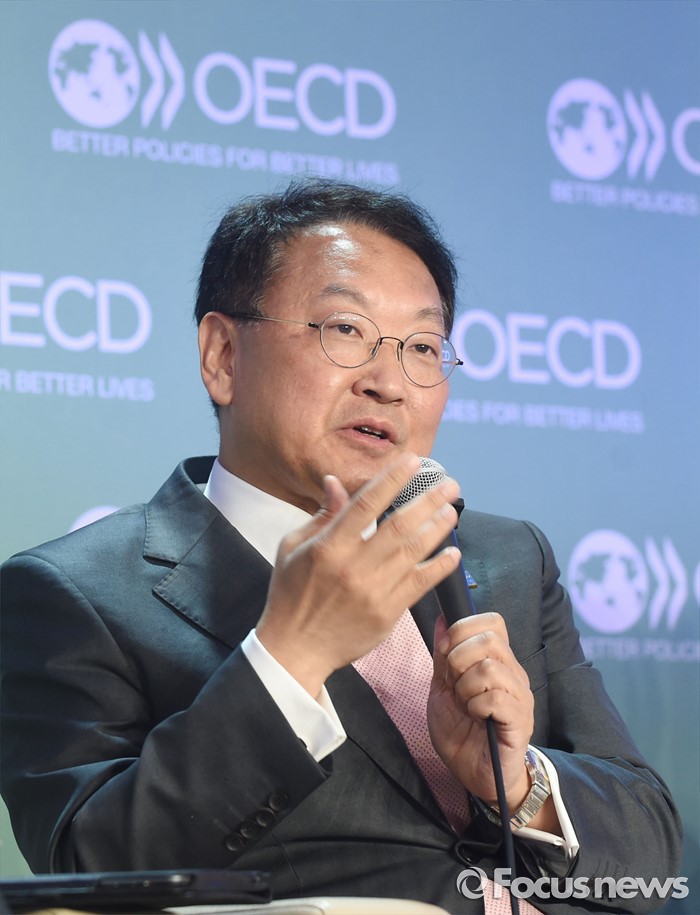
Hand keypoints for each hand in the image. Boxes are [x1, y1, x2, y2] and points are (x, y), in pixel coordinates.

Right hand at [256, 453, 461, 697]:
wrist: (294, 649)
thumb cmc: (290, 595)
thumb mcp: (293, 548)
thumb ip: (321, 516)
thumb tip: (335, 481)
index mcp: (328, 547)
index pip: (367, 505)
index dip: (393, 480)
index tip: (414, 462)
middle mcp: (353, 567)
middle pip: (399, 526)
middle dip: (429, 501)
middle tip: (450, 484)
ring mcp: (372, 591)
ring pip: (414, 552)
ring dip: (438, 528)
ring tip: (453, 511)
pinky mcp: (386, 614)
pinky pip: (419, 584)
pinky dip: (439, 567)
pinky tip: (453, 553)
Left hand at [427, 612, 534, 810]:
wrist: (475, 774)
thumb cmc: (461, 733)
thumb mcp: (442, 688)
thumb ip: (443, 656)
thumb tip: (442, 619)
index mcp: (497, 661)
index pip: (492, 622)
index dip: (463, 629)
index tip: (446, 653)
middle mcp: (513, 673)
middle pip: (489, 639)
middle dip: (458, 659)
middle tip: (455, 685)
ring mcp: (519, 696)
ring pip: (489, 668)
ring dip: (465, 687)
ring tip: (465, 705)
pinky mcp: (520, 720)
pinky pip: (495, 698)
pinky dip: (476, 706)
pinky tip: (476, 718)